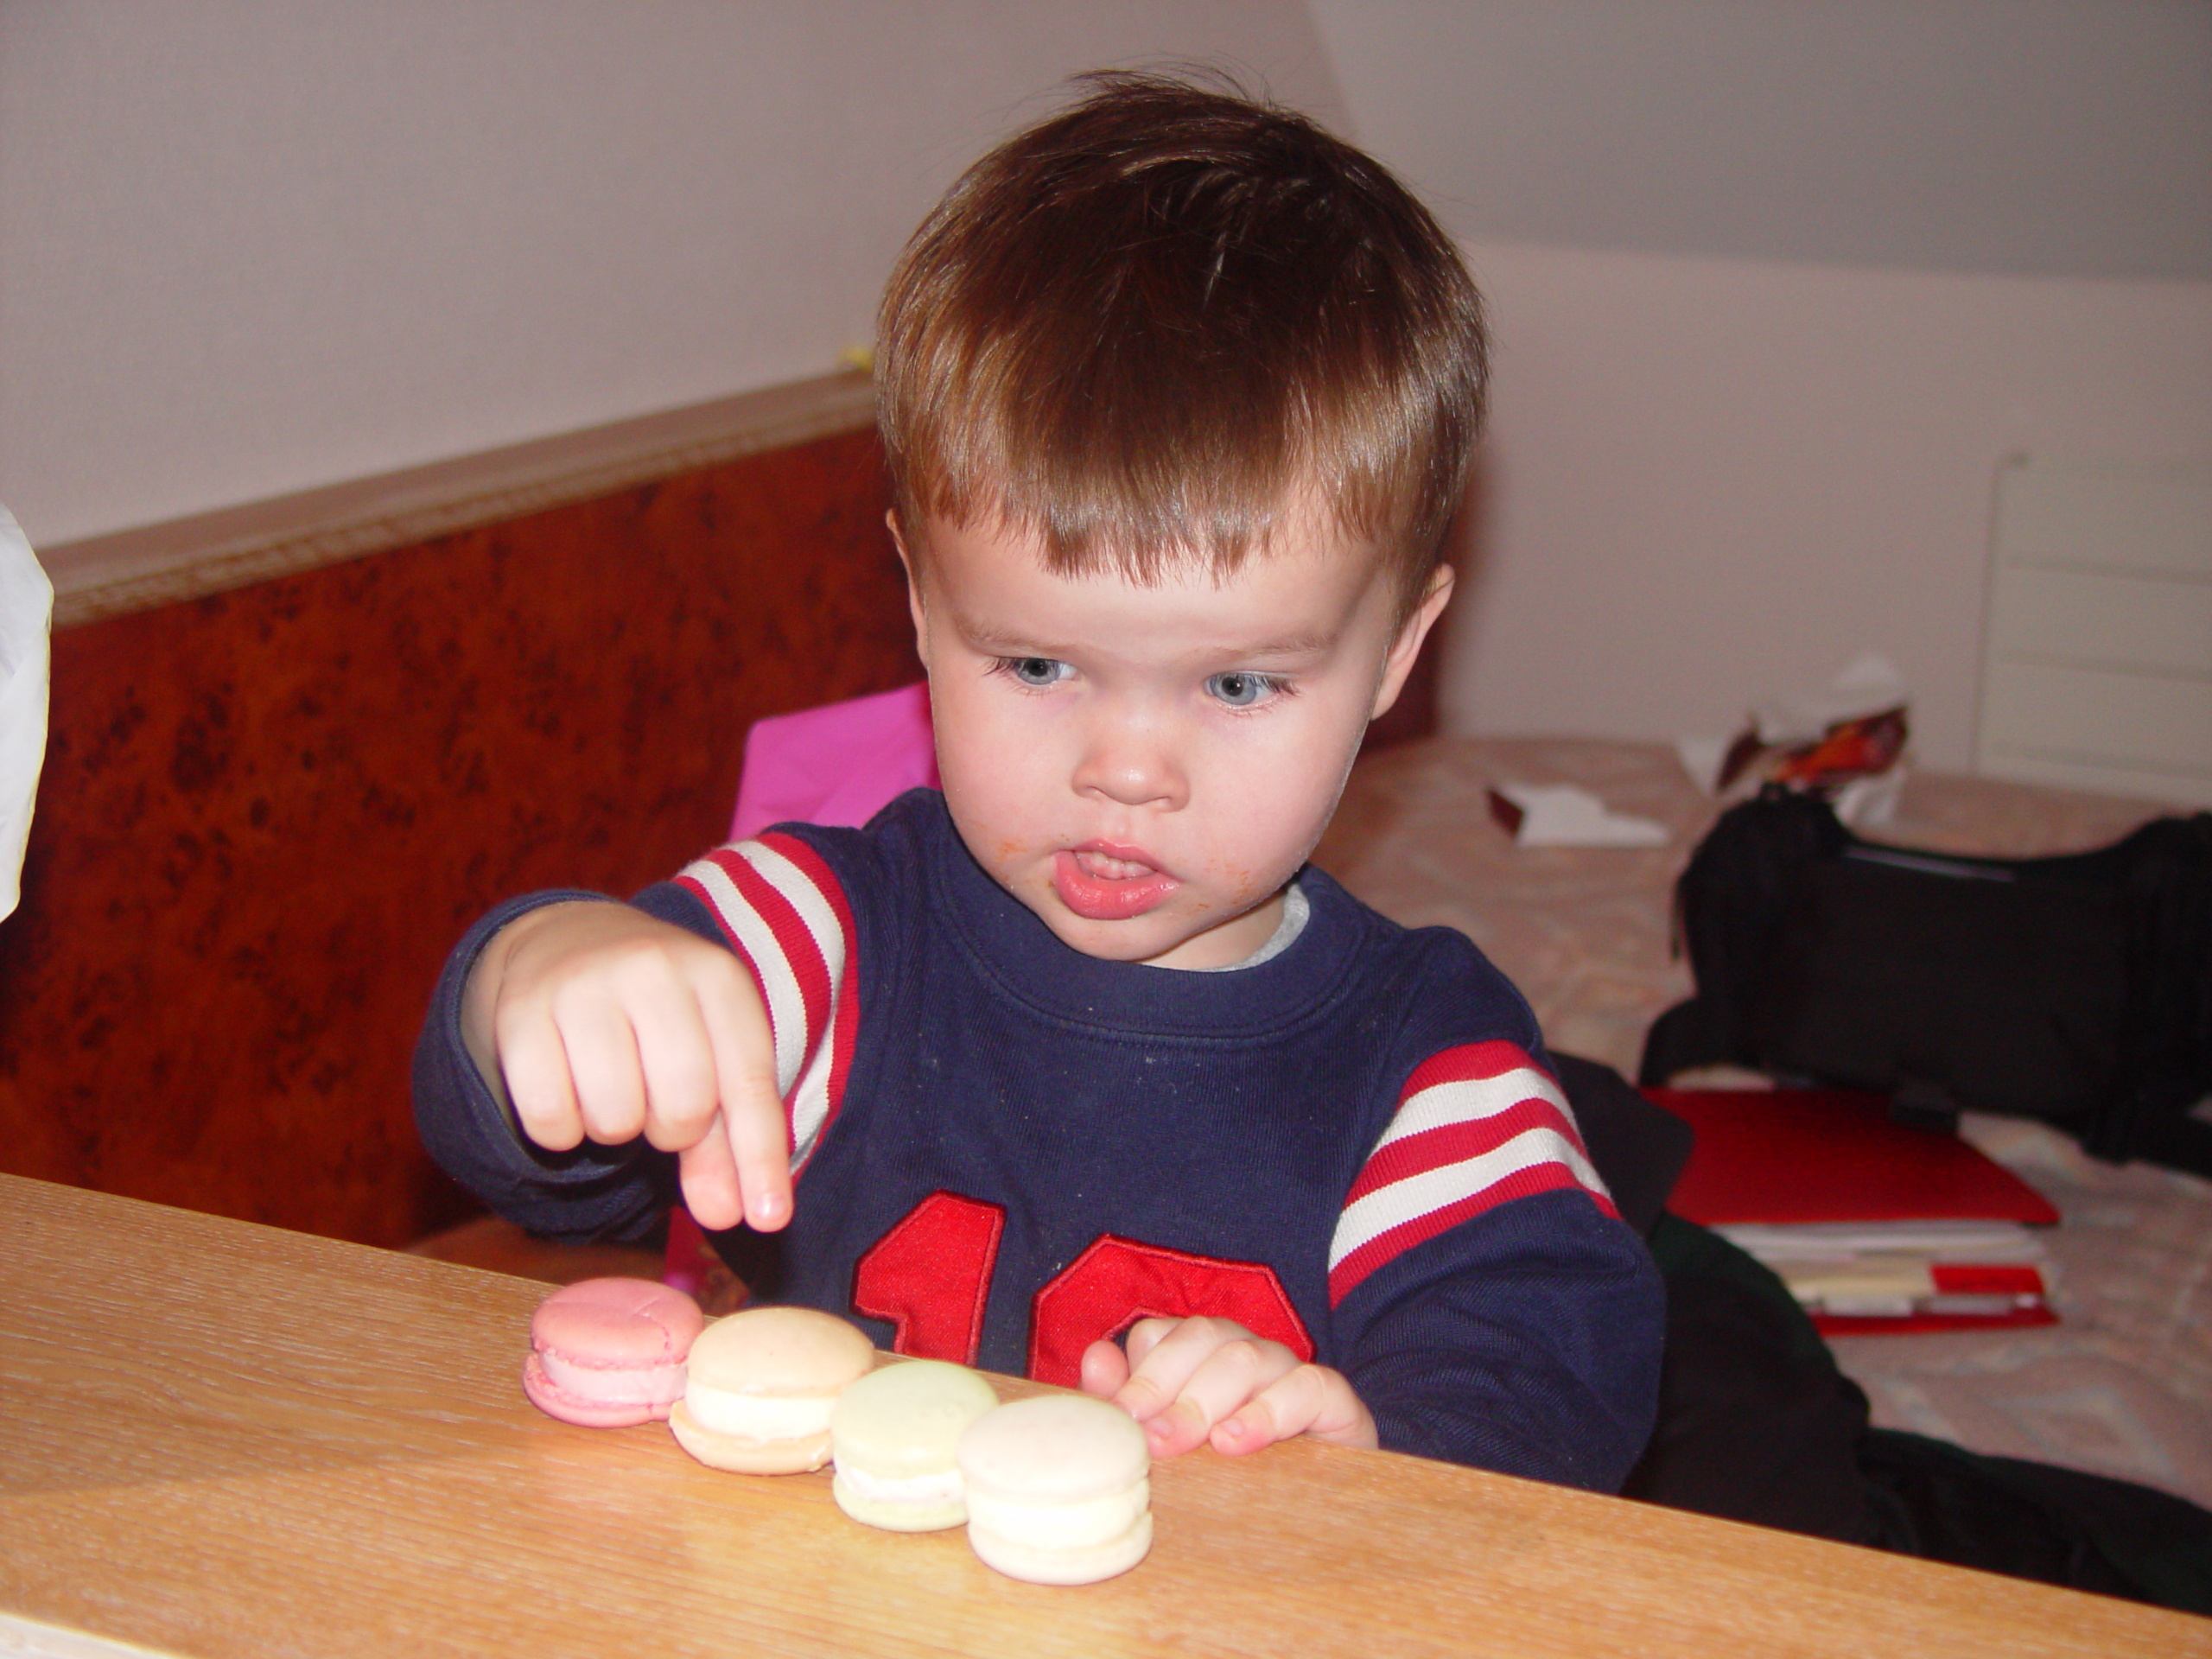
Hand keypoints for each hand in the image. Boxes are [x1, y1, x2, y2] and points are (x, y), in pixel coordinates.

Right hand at [459, 901, 790, 1233]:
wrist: (572, 942)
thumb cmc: (662, 1018)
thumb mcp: (712, 1057)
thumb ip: (728, 1142)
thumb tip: (730, 1216)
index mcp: (719, 976)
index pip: (749, 1084)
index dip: (759, 1159)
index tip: (767, 1220)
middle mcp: (654, 968)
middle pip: (683, 1107)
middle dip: (675, 1132)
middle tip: (658, 1107)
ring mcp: (584, 984)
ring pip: (614, 1119)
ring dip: (616, 1131)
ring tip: (614, 1089)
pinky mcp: (520, 1012)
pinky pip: (550, 1119)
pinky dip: (561, 1133)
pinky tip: (570, 1093)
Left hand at [1079, 1317, 1377, 1457]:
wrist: (1320, 1503)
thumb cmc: (1232, 1468)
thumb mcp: (1176, 1443)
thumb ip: (1130, 1403)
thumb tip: (1096, 1359)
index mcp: (1196, 1355)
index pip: (1158, 1337)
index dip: (1138, 1374)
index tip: (1121, 1419)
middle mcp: (1239, 1350)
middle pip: (1199, 1339)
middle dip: (1166, 1386)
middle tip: (1150, 1438)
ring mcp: (1285, 1369)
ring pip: (1245, 1358)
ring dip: (1210, 1399)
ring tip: (1195, 1443)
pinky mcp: (1331, 1397)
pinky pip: (1307, 1385)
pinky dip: (1271, 1410)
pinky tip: (1240, 1441)